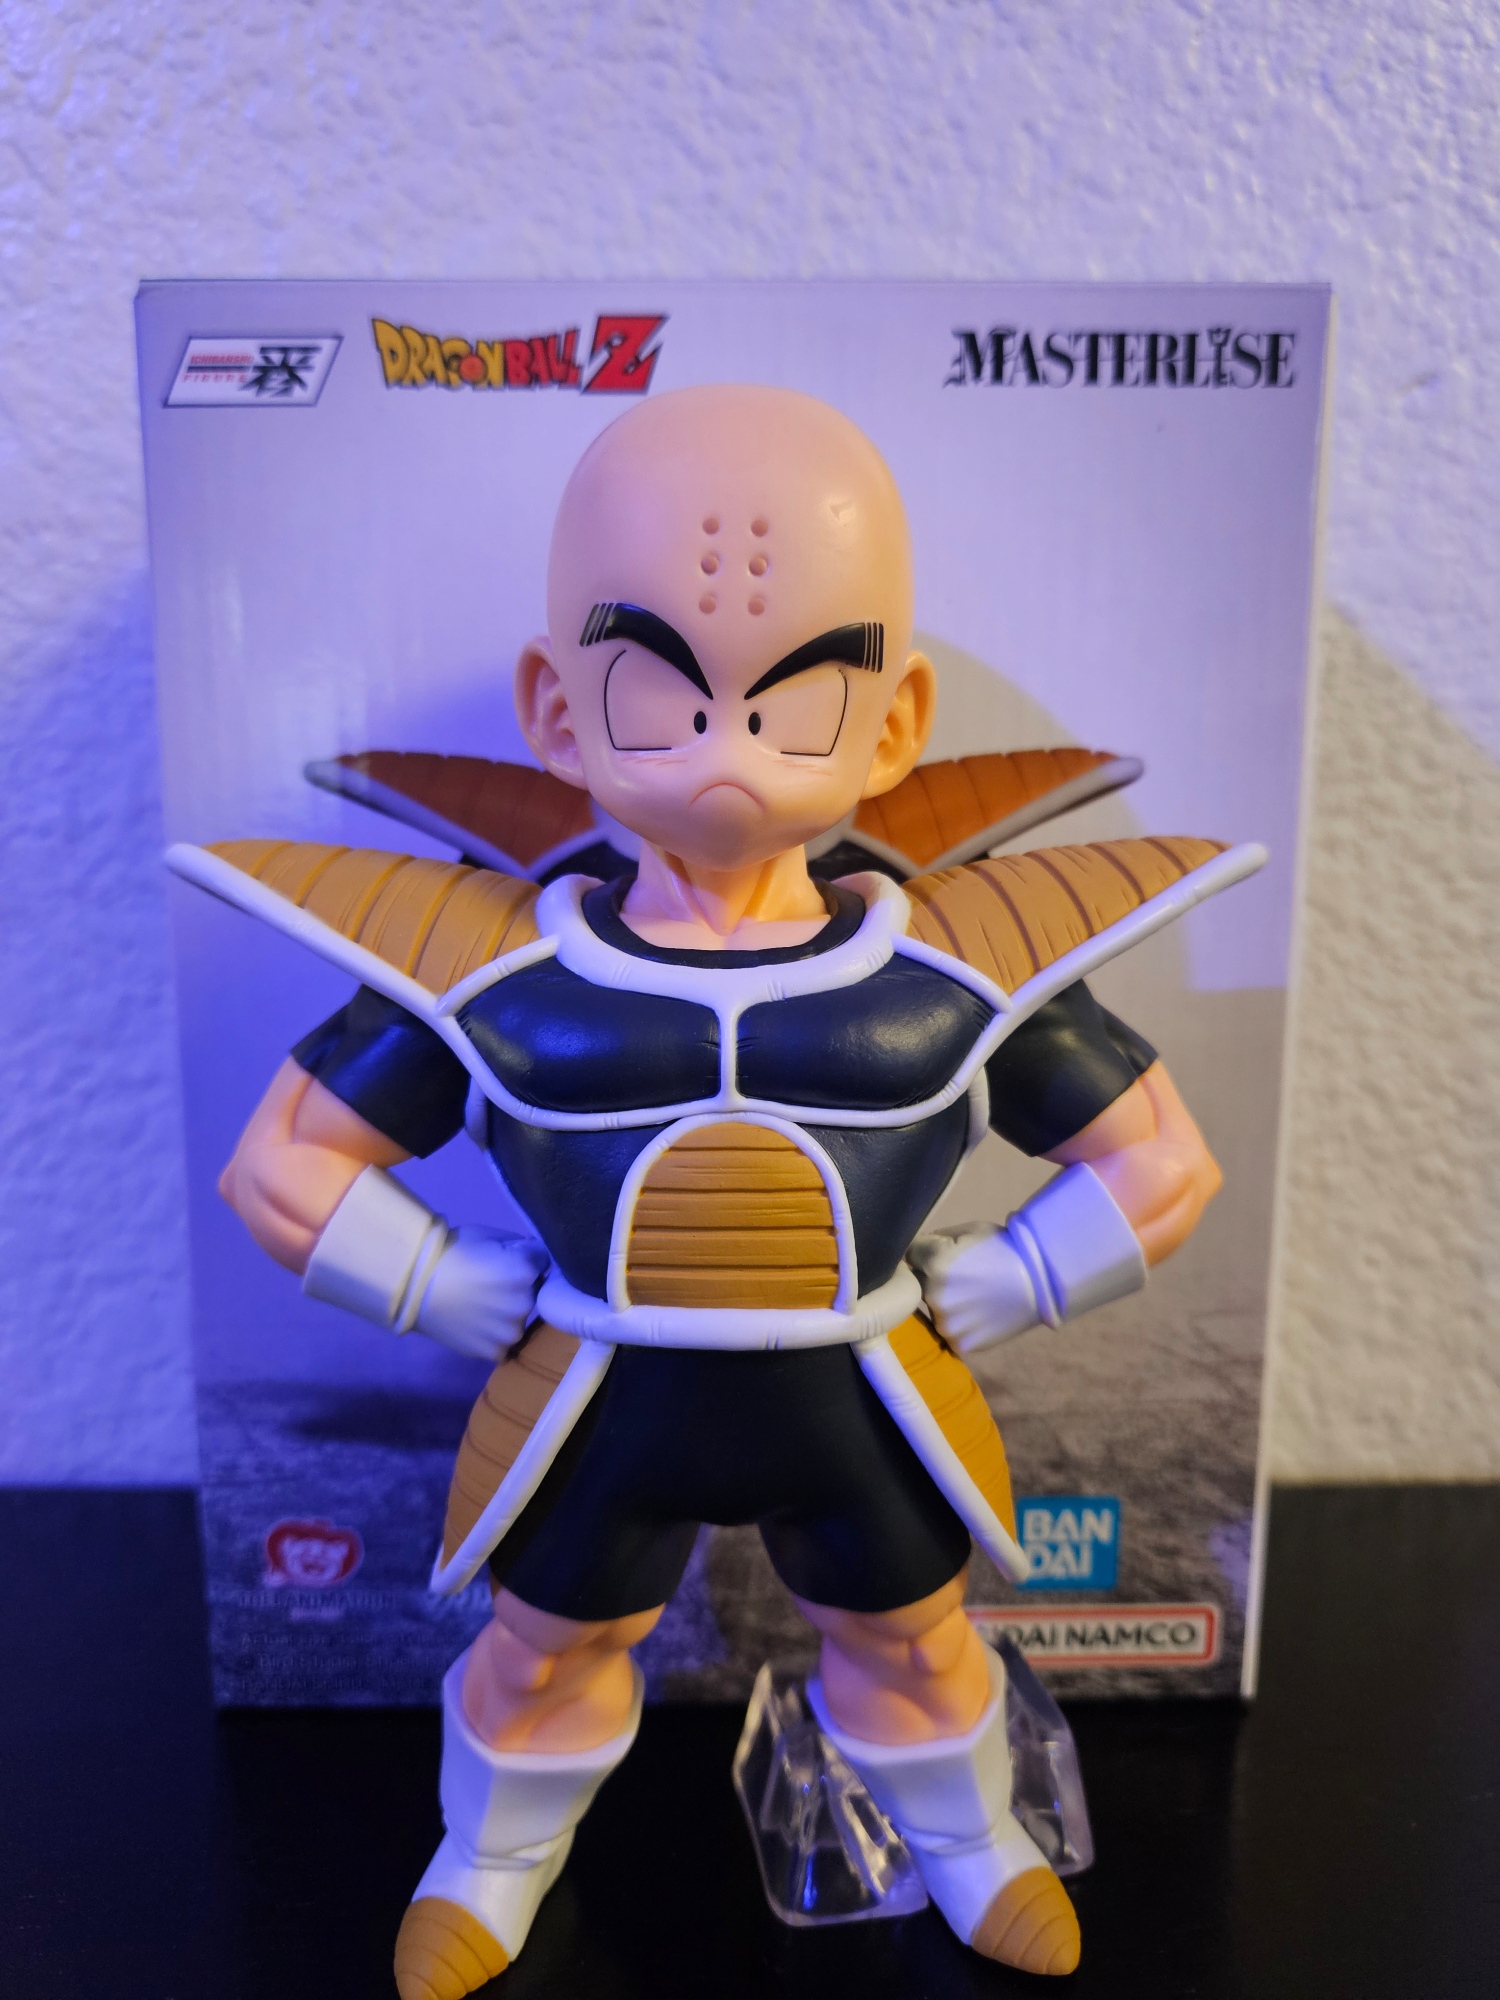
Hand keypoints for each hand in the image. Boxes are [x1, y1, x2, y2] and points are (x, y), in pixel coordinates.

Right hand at [416, 1227, 549, 1360]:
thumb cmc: (451, 1253)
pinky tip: (475, 1325)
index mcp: (526, 1271)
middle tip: (489, 1285)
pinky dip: (491, 1336)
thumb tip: (532, 1255)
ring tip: (480, 1306)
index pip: (541, 1262)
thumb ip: (518, 1245)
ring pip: (517, 1320)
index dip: (523, 1259)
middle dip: (518, 1287)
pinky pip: (502, 1343)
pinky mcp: (494, 1350)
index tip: (504, 1261)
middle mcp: (526, 1302)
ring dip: (506, 1314)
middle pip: (532, 1293)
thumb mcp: (488, 1235)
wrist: (414, 1286)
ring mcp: (510, 1330)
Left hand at [908, 1223, 1040, 1353]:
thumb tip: (916, 1249)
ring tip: (974, 1296)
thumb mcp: (970, 1231)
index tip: (944, 1254)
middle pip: (919, 1284)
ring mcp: (947, 1324)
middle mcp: (934, 1296)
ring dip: (945, 1302)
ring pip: (933, 1309)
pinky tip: (978, 1313)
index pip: (911, 1255)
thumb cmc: (1006, 1251)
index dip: (927, 1252)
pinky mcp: (960, 1343)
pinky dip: (959, 1323)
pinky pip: (949, 1330)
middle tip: (963, 1277)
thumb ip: (935, 1239)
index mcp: (935, 1263)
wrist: (1041, 1284)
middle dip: (933, 1278)